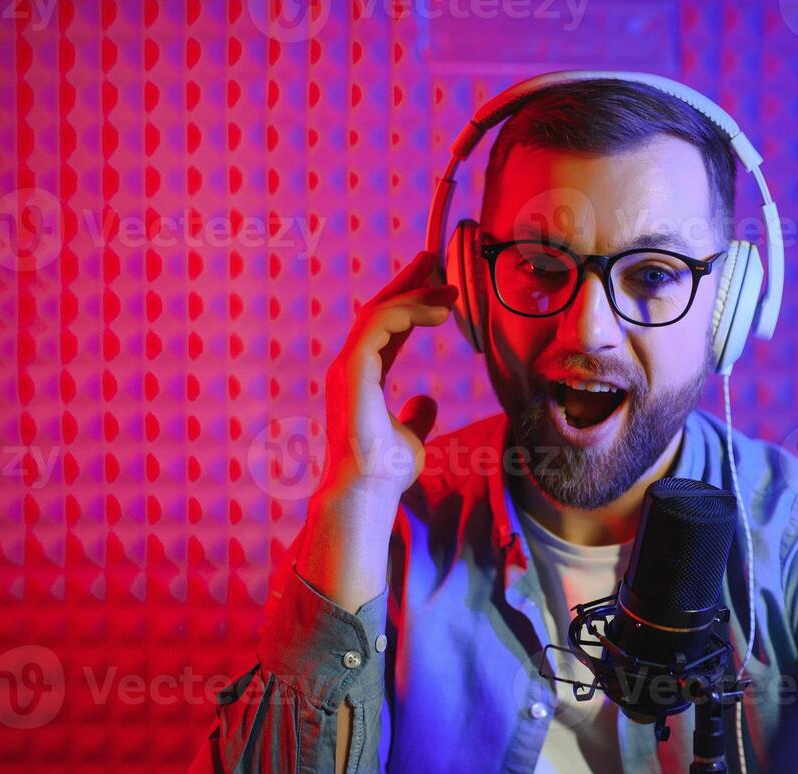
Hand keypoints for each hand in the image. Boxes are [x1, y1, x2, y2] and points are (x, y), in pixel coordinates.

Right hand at [318, 249, 458, 496]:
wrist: (367, 489)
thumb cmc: (385, 470)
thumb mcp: (410, 437)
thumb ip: (416, 416)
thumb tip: (427, 401)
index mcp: (363, 378)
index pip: (386, 330)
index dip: (412, 306)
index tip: (440, 289)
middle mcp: (351, 367)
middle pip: (379, 311)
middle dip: (407, 283)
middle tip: (435, 260)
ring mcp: (348, 366)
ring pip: (378, 312)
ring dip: (414, 295)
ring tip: (449, 289)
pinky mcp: (352, 368)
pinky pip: (379, 324)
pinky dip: (408, 311)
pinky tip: (437, 311)